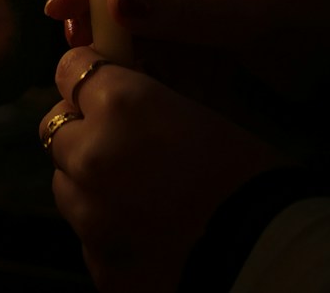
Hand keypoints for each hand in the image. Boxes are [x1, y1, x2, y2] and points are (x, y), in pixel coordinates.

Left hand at [41, 47, 277, 291]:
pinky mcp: (98, 260)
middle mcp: (90, 154)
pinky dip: (107, 228)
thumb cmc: (252, 177)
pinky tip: (145, 233)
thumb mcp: (202, 114)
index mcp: (120, 106)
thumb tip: (117, 89)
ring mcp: (87, 213)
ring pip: (66, 184)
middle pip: (56, 129)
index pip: (70, 69)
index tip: (99, 83)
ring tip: (136, 195)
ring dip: (88, 182)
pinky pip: (87, 233)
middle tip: (121, 144)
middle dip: (82, 130)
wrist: (273, 257)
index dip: (87, 75)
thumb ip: (144, 99)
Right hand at [44, 0, 329, 106]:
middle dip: (97, 1)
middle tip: (76, 43)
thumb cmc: (326, 31)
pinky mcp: (190, 15)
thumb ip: (190, 10)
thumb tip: (114, 1)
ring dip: (111, 29)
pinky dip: (133, 48)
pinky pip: (147, 26)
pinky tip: (124, 68)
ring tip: (97, 60)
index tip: (63, 6)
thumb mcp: (262, 19)